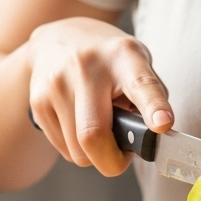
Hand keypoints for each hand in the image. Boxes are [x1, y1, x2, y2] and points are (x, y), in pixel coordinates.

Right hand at [26, 17, 172, 176]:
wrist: (56, 38)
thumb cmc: (108, 59)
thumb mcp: (137, 63)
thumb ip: (150, 96)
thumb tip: (152, 137)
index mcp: (123, 56)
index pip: (141, 85)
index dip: (153, 107)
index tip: (163, 124)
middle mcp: (87, 67)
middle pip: (94, 134)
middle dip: (112, 161)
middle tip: (123, 156)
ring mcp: (57, 83)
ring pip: (78, 151)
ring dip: (95, 154)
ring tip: (102, 129)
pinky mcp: (38, 101)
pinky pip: (63, 149)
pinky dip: (78, 148)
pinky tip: (81, 123)